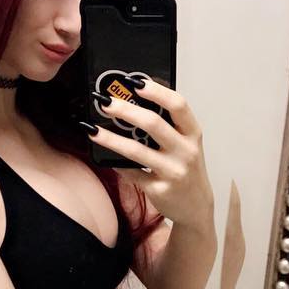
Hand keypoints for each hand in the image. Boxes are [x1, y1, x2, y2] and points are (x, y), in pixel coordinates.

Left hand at [89, 77, 214, 228]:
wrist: (196, 207)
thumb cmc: (186, 168)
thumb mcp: (185, 144)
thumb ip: (168, 125)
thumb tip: (134, 100)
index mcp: (193, 134)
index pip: (178, 105)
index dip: (157, 91)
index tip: (135, 82)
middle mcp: (186, 152)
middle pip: (153, 124)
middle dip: (126, 110)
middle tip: (105, 102)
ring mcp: (173, 172)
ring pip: (136, 151)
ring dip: (111, 138)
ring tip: (93, 130)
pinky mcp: (159, 190)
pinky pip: (131, 173)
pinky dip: (116, 164)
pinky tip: (105, 157)